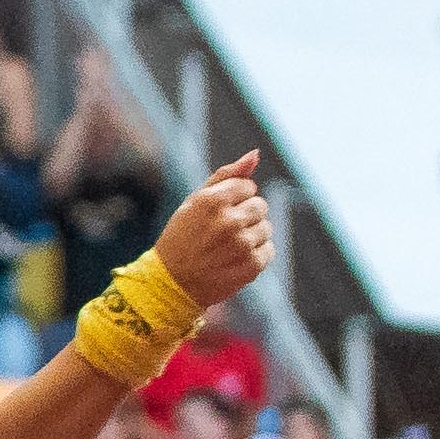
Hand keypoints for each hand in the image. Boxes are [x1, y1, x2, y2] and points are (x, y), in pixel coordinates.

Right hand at [156, 150, 271, 309]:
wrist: (170, 284)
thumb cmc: (182, 238)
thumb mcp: (194, 202)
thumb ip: (225, 175)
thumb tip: (256, 154)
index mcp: (211, 201)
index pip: (247, 186)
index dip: (232, 200)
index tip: (214, 215)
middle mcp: (228, 221)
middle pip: (260, 206)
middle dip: (244, 216)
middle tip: (220, 233)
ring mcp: (241, 244)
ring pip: (266, 228)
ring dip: (250, 236)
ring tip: (226, 248)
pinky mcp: (251, 265)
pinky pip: (268, 250)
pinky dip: (254, 255)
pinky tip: (233, 261)